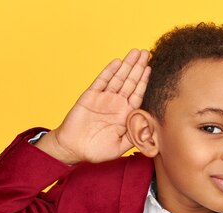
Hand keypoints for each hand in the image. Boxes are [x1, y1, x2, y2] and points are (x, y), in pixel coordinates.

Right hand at [38, 49, 150, 163]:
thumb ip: (134, 137)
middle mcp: (115, 104)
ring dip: (127, 65)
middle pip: (130, 82)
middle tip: (147, 52)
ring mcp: (103, 99)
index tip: (150, 69)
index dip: (143, 81)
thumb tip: (150, 128)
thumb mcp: (120, 147)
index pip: (137, 94)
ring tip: (136, 52)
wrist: (73, 149)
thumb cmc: (96, 150)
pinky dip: (109, 71)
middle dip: (138, 67)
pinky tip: (117, 62)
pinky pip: (101, 81)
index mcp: (124, 115)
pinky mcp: (90, 96)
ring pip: (118, 78)